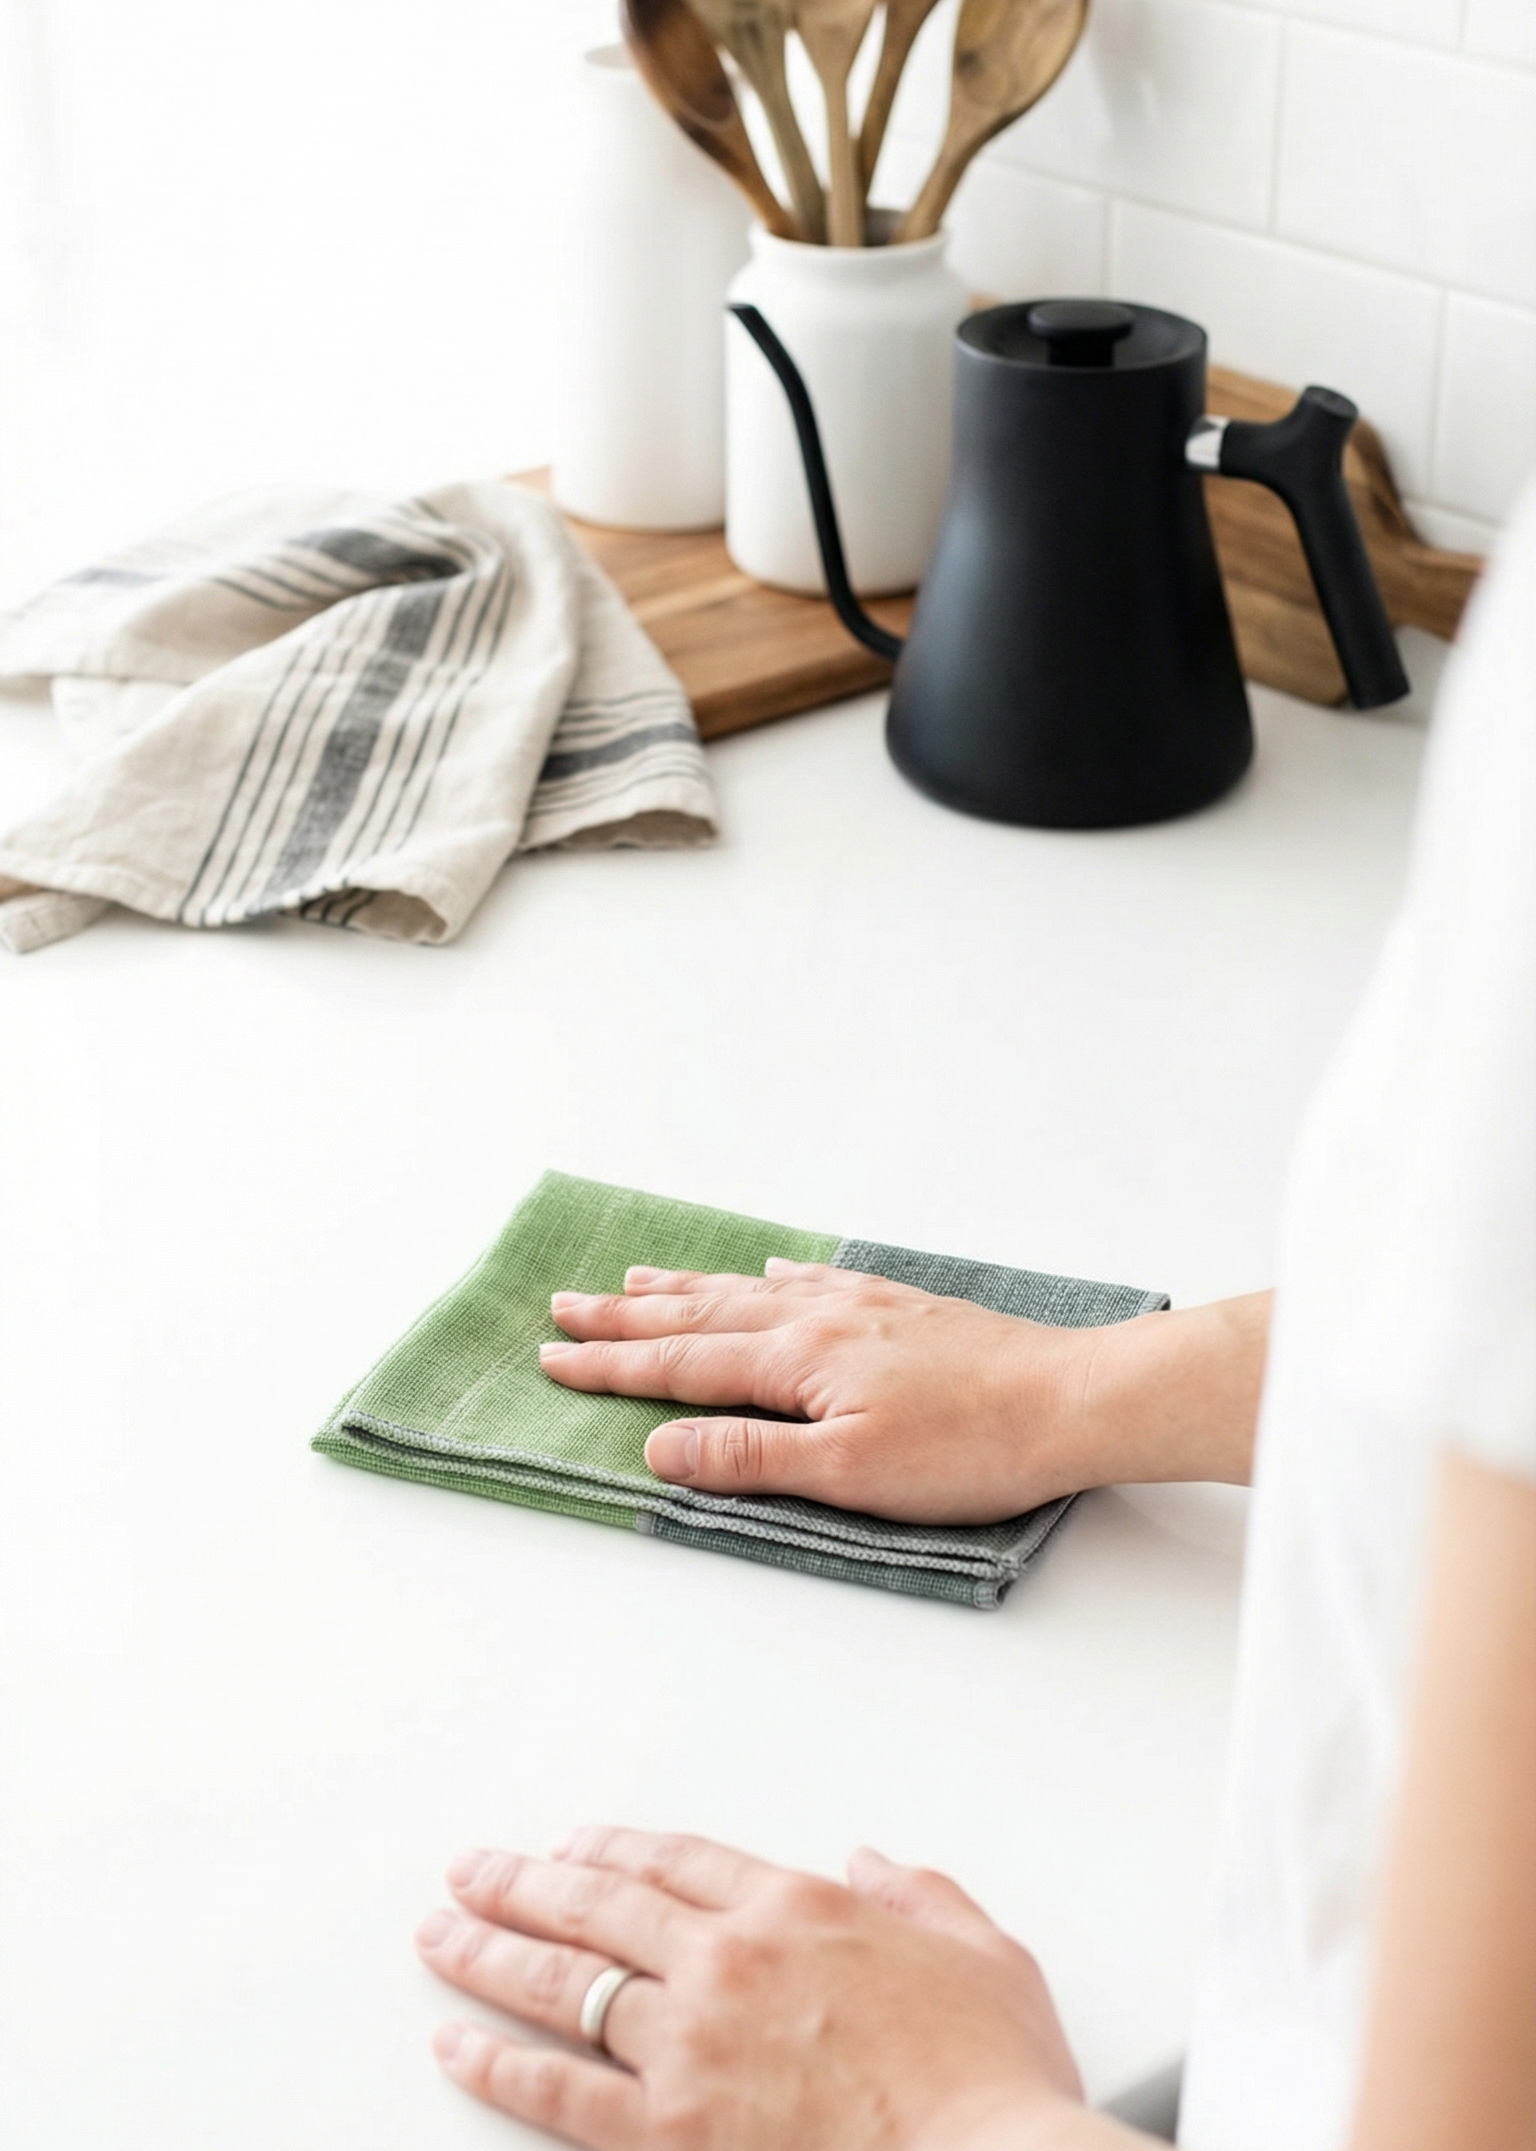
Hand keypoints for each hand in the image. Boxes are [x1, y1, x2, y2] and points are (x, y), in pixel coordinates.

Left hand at [416, 1828, 1082, 2150]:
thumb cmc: (987, 2079)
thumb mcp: (982, 1953)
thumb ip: (920, 1893)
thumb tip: (878, 1862)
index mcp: (795, 1908)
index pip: (676, 1859)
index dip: (615, 1848)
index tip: (576, 1845)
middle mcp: (728, 1960)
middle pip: (598, 1903)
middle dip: (523, 1882)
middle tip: (473, 1871)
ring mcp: (691, 2044)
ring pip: (563, 1982)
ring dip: (490, 1953)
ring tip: (441, 1935)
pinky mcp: (671, 2130)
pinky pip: (558, 2090)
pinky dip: (499, 2064)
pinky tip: (457, 2045)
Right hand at [540, 1261, 1085, 1522]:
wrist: (1070, 1400)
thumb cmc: (968, 1448)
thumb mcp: (847, 1473)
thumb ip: (749, 1457)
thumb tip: (659, 1445)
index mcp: (798, 1359)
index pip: (682, 1365)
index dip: (612, 1366)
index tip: (552, 1357)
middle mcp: (819, 1318)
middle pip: (701, 1314)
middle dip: (626, 1317)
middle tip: (564, 1305)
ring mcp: (863, 1307)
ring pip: (751, 1289)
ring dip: (686, 1287)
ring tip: (635, 1279)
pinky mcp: (904, 1308)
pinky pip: (817, 1279)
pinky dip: (776, 1274)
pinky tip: (769, 1268)